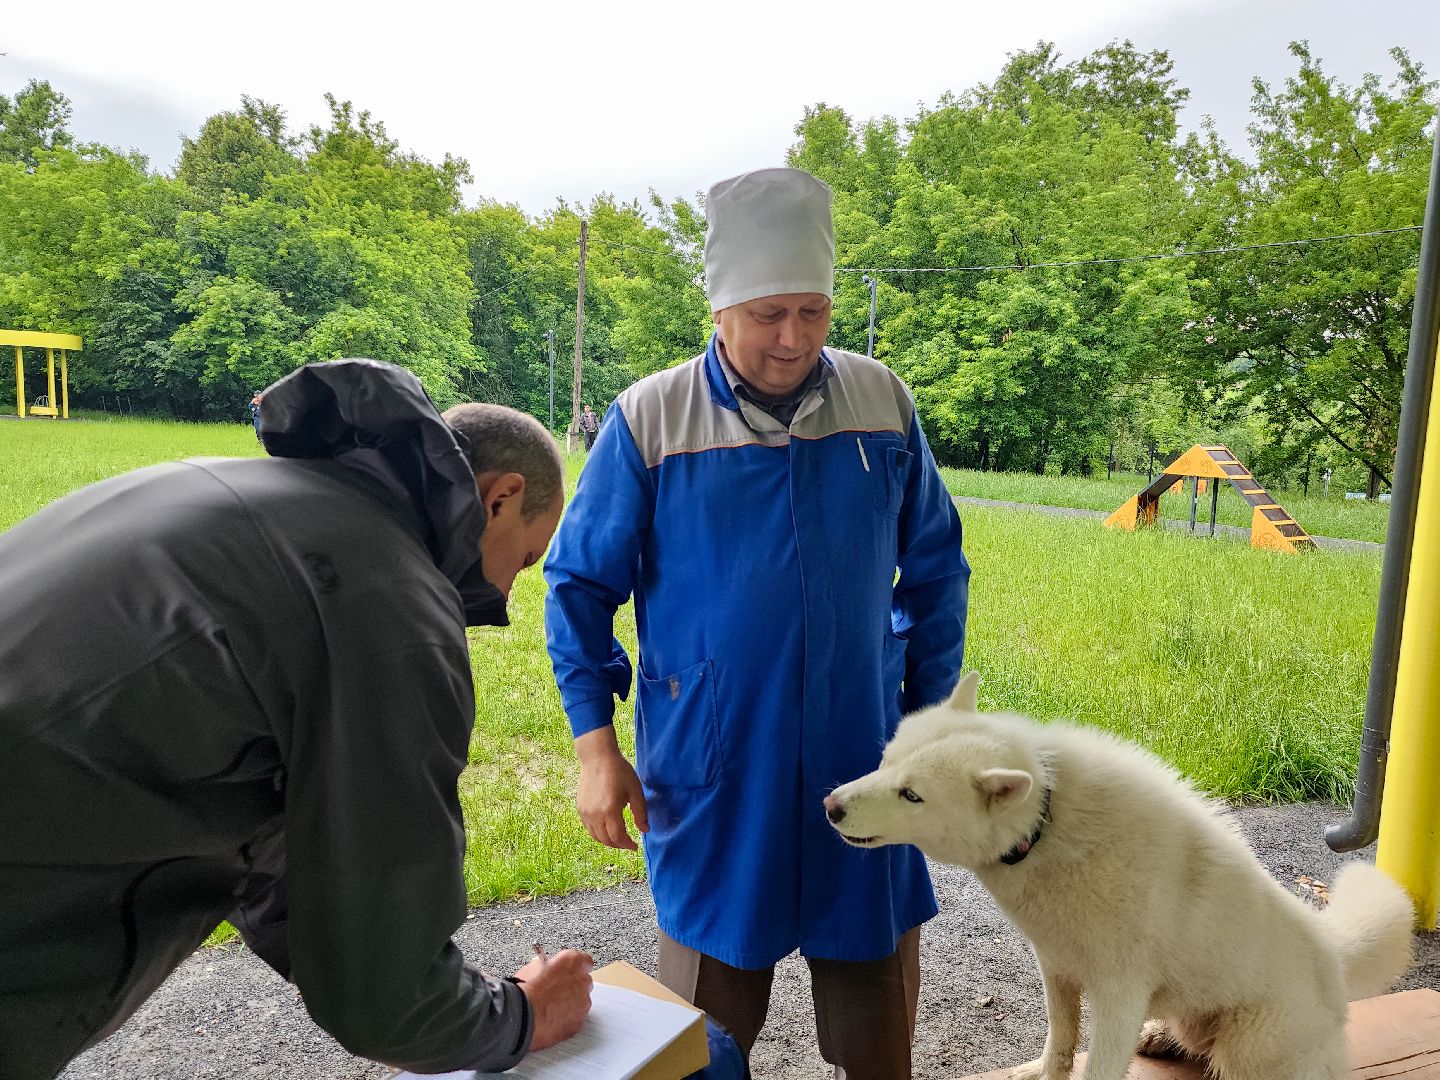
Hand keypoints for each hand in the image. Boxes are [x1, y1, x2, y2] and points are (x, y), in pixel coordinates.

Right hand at [515, 948, 593, 1050]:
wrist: (523, 1017)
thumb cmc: (526, 992)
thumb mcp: (531, 969)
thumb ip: (544, 966)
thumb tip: (542, 968)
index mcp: (571, 961)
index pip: (583, 959)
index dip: (574, 967)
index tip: (566, 971)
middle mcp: (582, 980)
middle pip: (583, 981)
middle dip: (572, 986)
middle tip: (556, 992)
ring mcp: (583, 1003)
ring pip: (581, 1002)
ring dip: (571, 1004)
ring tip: (550, 1009)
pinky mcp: (579, 1022)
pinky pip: (576, 1019)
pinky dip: (567, 1020)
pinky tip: (551, 1021)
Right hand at [574, 728, 648, 850]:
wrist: (597, 757)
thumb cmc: (619, 772)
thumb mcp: (635, 791)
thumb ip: (640, 813)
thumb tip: (645, 830)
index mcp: (610, 811)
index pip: (618, 837)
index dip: (627, 845)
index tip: (635, 846)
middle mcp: (595, 815)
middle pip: (606, 840)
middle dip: (618, 845)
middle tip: (628, 842)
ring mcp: (585, 812)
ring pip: (595, 836)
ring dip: (607, 840)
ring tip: (618, 837)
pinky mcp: (580, 808)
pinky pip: (589, 828)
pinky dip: (598, 833)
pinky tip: (606, 828)